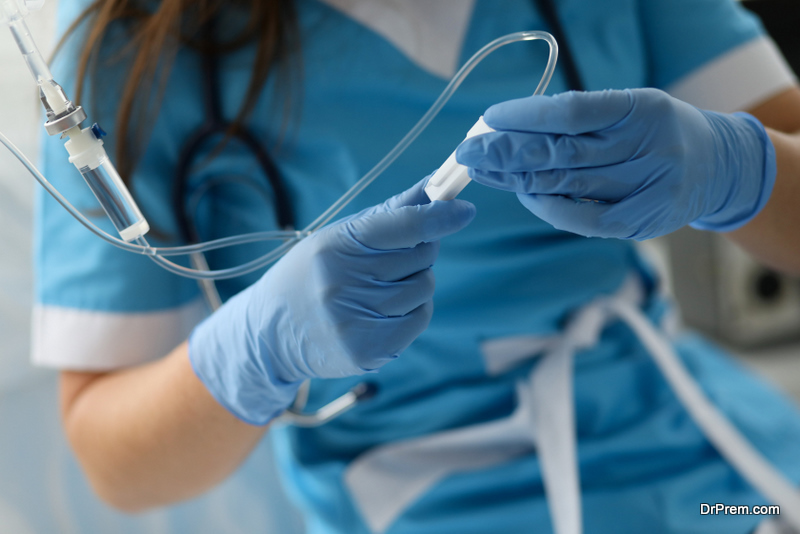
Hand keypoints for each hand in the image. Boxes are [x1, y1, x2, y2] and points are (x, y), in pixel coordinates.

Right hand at [188, 179, 475, 424]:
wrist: (271, 333)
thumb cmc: (313, 274)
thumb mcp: (339, 237)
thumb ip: (391, 214)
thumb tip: (436, 186)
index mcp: (336, 246)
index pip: (402, 225)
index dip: (438, 217)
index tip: (463, 210)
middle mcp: (343, 283)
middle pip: (421, 257)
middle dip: (419, 252)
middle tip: (393, 259)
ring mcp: (355, 320)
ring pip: (424, 288)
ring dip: (415, 284)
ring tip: (381, 288)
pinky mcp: (368, 350)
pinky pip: (420, 319)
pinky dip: (413, 311)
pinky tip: (386, 311)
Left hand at [456, 88, 775, 239]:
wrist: (717, 167)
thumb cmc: (657, 132)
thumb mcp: (630, 109)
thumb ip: (582, 118)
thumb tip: (512, 127)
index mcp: (643, 108)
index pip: (572, 112)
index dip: (526, 116)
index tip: (490, 119)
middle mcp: (648, 147)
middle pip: (562, 152)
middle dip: (508, 153)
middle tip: (469, 151)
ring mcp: (646, 188)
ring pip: (566, 185)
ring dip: (517, 179)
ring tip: (483, 170)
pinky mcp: (640, 223)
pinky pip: (582, 220)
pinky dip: (548, 207)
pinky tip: (523, 195)